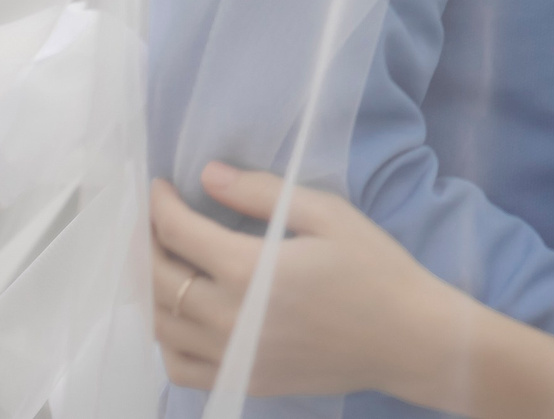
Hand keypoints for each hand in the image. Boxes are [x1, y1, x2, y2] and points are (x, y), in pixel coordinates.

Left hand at [150, 162, 443, 398]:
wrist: (405, 338)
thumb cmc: (374, 269)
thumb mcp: (328, 215)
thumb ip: (263, 194)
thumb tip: (208, 174)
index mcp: (248, 269)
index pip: (177, 233)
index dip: (159, 205)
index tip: (159, 187)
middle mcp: (228, 318)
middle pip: (159, 279)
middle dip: (148, 242)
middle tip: (155, 220)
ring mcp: (232, 356)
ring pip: (161, 326)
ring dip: (152, 290)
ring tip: (163, 262)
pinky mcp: (243, 380)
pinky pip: (179, 367)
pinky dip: (167, 340)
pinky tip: (180, 317)